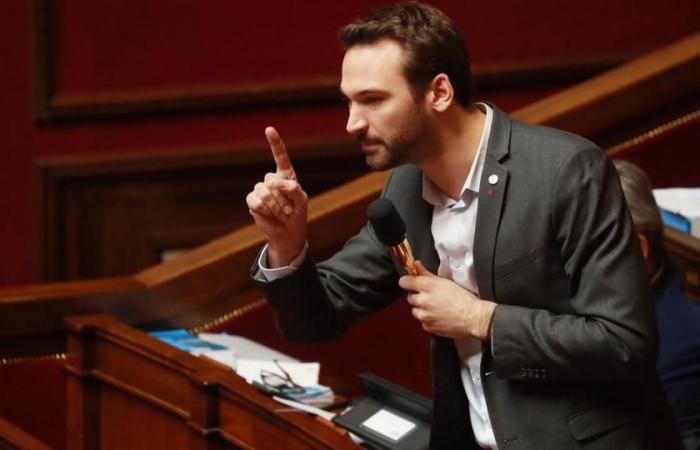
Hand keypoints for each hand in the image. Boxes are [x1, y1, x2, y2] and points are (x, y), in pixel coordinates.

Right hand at [246, 127, 307, 266]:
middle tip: (289, 209)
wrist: (288, 233)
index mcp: (285, 175)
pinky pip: (255, 201)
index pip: (280, 156)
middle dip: (282, 197)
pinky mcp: (252, 201)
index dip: (274, 143)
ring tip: (282, 214)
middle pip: (271, 180)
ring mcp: (260, 190)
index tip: (269, 129)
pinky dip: (265, 210)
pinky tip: (270, 215)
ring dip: (275, 206)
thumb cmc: (297, 214)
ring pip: (263, 192)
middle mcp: (271, 180)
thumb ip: (295, 190)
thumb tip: (283, 183)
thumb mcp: (302, 201)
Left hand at [399, 261, 496, 339]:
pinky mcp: (428, 327)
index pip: (404, 282)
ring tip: (436, 308)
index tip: (410, 283)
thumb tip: (416, 265)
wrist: (473, 317)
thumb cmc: (463, 298)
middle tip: (430, 297)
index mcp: (427, 287)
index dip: (407, 282)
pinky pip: (422, 322)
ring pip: (415, 311)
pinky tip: (439, 317)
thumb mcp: (445, 282)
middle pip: (410, 297)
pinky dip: (428, 319)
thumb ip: (427, 274)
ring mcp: (424, 316)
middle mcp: (423, 301)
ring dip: (422, 309)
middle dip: (418, 297)